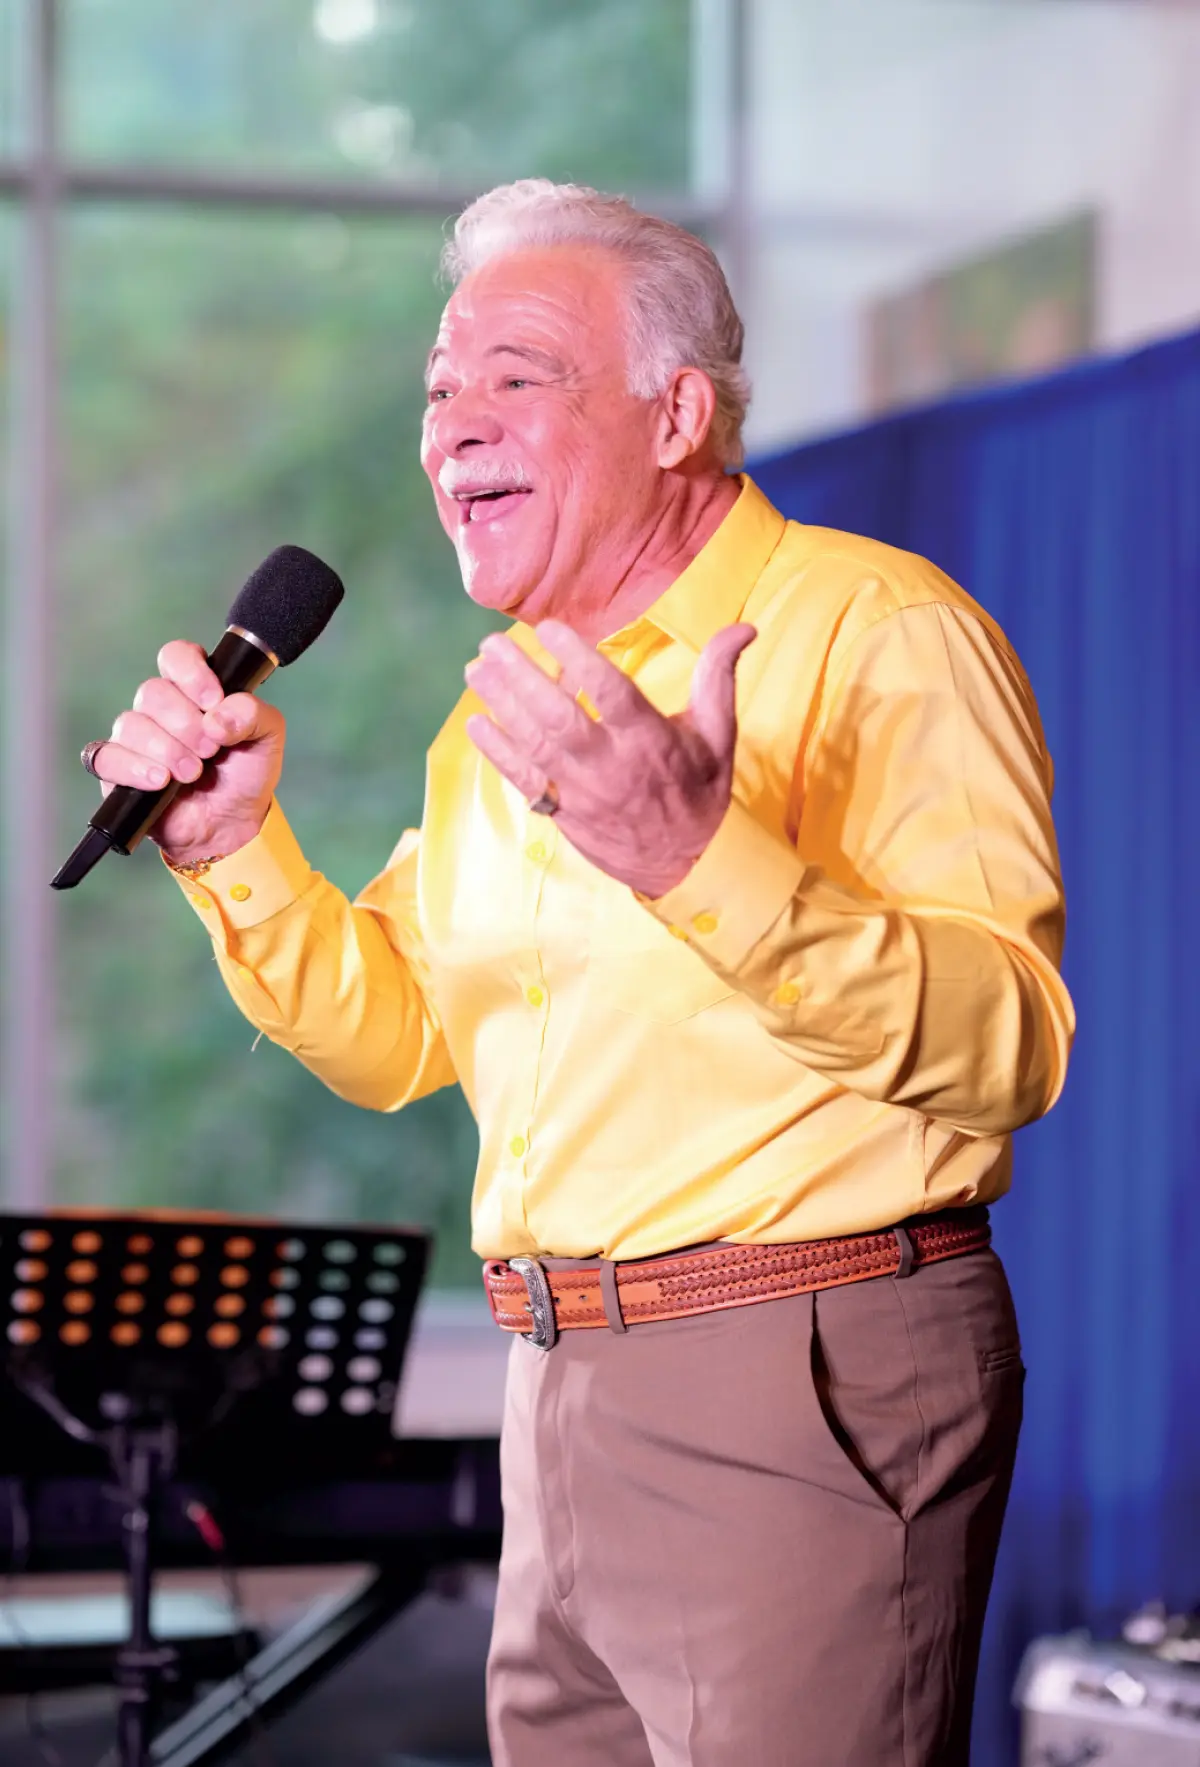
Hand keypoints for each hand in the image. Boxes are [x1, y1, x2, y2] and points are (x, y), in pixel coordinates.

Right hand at [87, 641, 286, 863]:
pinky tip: (159, 781)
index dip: (191, 673)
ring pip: (132, 724)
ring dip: (167, 749)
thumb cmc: (245, 775)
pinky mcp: (118, 770)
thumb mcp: (267, 737)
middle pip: (153, 692)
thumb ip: (253, 713)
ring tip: (192, 774)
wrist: (231, 824)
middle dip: (186, 724)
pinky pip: (106, 757)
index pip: (176, 656)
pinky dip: (133, 767)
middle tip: (211, 750)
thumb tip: (216, 717)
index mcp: (194, 690)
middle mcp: (161, 708)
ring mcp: (136, 738)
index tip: (213, 701)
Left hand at [464, 619, 756, 897]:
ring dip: (501, 705)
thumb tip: (744, 626)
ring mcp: (583, 792)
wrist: (687, 864)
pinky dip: (497, 752)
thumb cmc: (700, 791)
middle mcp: (612, 766)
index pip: (610, 693)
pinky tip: (476, 722)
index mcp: (650, 741)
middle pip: (558, 717)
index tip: (547, 628)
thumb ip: (719, 677)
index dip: (577, 659)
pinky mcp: (564, 812)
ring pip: (534, 744)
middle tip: (491, 643)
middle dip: (521, 678)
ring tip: (475, 670)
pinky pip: (524, 780)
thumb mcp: (719, 734)